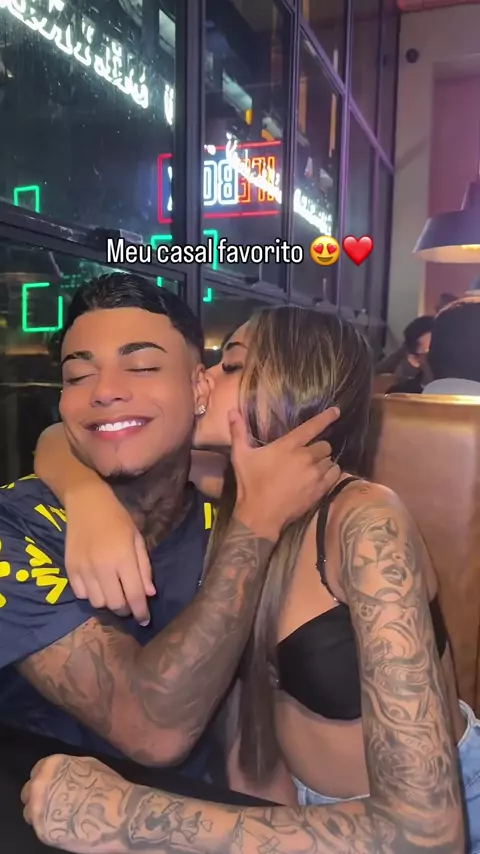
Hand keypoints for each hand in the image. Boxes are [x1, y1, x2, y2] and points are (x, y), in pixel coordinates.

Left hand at [22, 754, 131, 851]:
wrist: (117, 812)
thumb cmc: (107, 784)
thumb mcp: (87, 764)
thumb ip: (67, 768)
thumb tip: (61, 774)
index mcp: (51, 765)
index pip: (37, 771)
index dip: (46, 780)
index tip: (54, 787)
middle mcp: (39, 785)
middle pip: (29, 792)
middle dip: (40, 797)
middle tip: (55, 803)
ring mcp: (39, 809)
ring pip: (30, 813)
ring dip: (42, 814)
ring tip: (60, 817)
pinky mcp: (43, 831)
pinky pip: (40, 829)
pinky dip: (50, 828)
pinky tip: (64, 827)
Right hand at [65, 484, 153, 624]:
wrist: (86, 503)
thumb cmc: (117, 518)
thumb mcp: (137, 539)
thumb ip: (143, 567)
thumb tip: (149, 594)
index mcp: (123, 558)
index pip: (134, 595)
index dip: (141, 612)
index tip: (145, 620)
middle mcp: (103, 567)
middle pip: (115, 604)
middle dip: (125, 610)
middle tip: (130, 605)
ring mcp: (84, 569)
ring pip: (97, 603)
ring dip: (108, 602)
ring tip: (113, 592)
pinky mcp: (70, 568)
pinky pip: (81, 594)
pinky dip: (91, 594)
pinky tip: (97, 584)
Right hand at [230, 407, 340, 539]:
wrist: (260, 515)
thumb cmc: (250, 484)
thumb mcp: (240, 456)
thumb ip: (238, 432)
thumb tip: (231, 411)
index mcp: (288, 445)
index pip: (312, 426)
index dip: (326, 417)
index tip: (336, 411)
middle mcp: (305, 456)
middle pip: (325, 445)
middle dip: (318, 448)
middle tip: (307, 455)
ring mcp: (315, 474)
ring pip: (330, 460)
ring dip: (324, 461)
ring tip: (313, 468)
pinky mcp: (320, 489)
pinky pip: (335, 474)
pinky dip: (330, 473)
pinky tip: (321, 477)